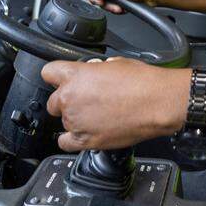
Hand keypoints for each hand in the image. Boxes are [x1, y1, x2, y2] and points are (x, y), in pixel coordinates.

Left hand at [41, 57, 187, 151]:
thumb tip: (94, 73)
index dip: (57, 77)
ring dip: (75, 119)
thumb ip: (95, 69)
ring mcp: (76, 121)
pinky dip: (72, 139)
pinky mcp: (86, 140)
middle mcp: (70, 98)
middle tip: (86, 101)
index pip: (48, 73)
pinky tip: (84, 133)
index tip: (63, 81)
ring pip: (63, 121)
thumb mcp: (115, 63)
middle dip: (66, 101)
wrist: (157, 103)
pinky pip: (65, 142)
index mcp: (75, 75)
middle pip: (53, 102)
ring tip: (97, 116)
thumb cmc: (142, 82)